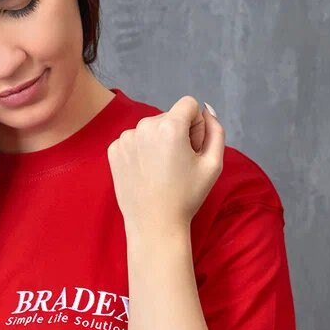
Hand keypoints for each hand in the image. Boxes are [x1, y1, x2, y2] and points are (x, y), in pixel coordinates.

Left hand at [106, 95, 224, 232]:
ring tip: (162, 170)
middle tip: (179, 164)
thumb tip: (206, 109)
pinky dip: (142, 151)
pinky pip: (134, 139)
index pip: (189, 104)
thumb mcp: (213, 164)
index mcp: (170, 126)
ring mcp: (126, 138)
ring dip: (158, 141)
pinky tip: (146, 172)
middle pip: (169, 116)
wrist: (154, 224)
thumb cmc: (186, 196)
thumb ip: (215, 130)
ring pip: (150, 128)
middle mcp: (144, 126)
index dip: (196, 125)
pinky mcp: (114, 150)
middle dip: (178, 133)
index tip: (193, 148)